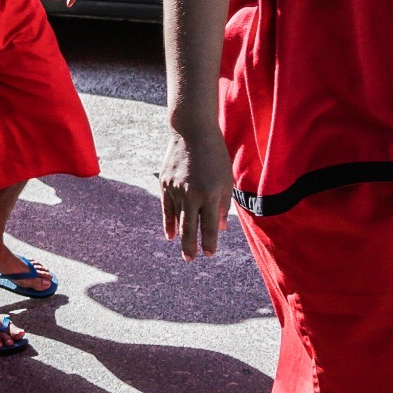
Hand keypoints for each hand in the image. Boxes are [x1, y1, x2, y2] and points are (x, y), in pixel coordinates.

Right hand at [159, 127, 232, 259]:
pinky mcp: (165, 183)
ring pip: (178, 219)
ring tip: (185, 251)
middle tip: (191, 260)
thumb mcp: (226, 179)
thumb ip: (224, 204)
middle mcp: (192, 194)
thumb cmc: (215, 155)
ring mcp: (176, 189)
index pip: (210, 225)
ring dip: (182, 236)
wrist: (192, 132)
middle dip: (192, 246)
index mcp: (211, 193)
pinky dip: (169, 222)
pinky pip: (167, 208)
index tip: (210, 254)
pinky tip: (170, 234)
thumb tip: (221, 227)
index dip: (210, 242)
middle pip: (191, 227)